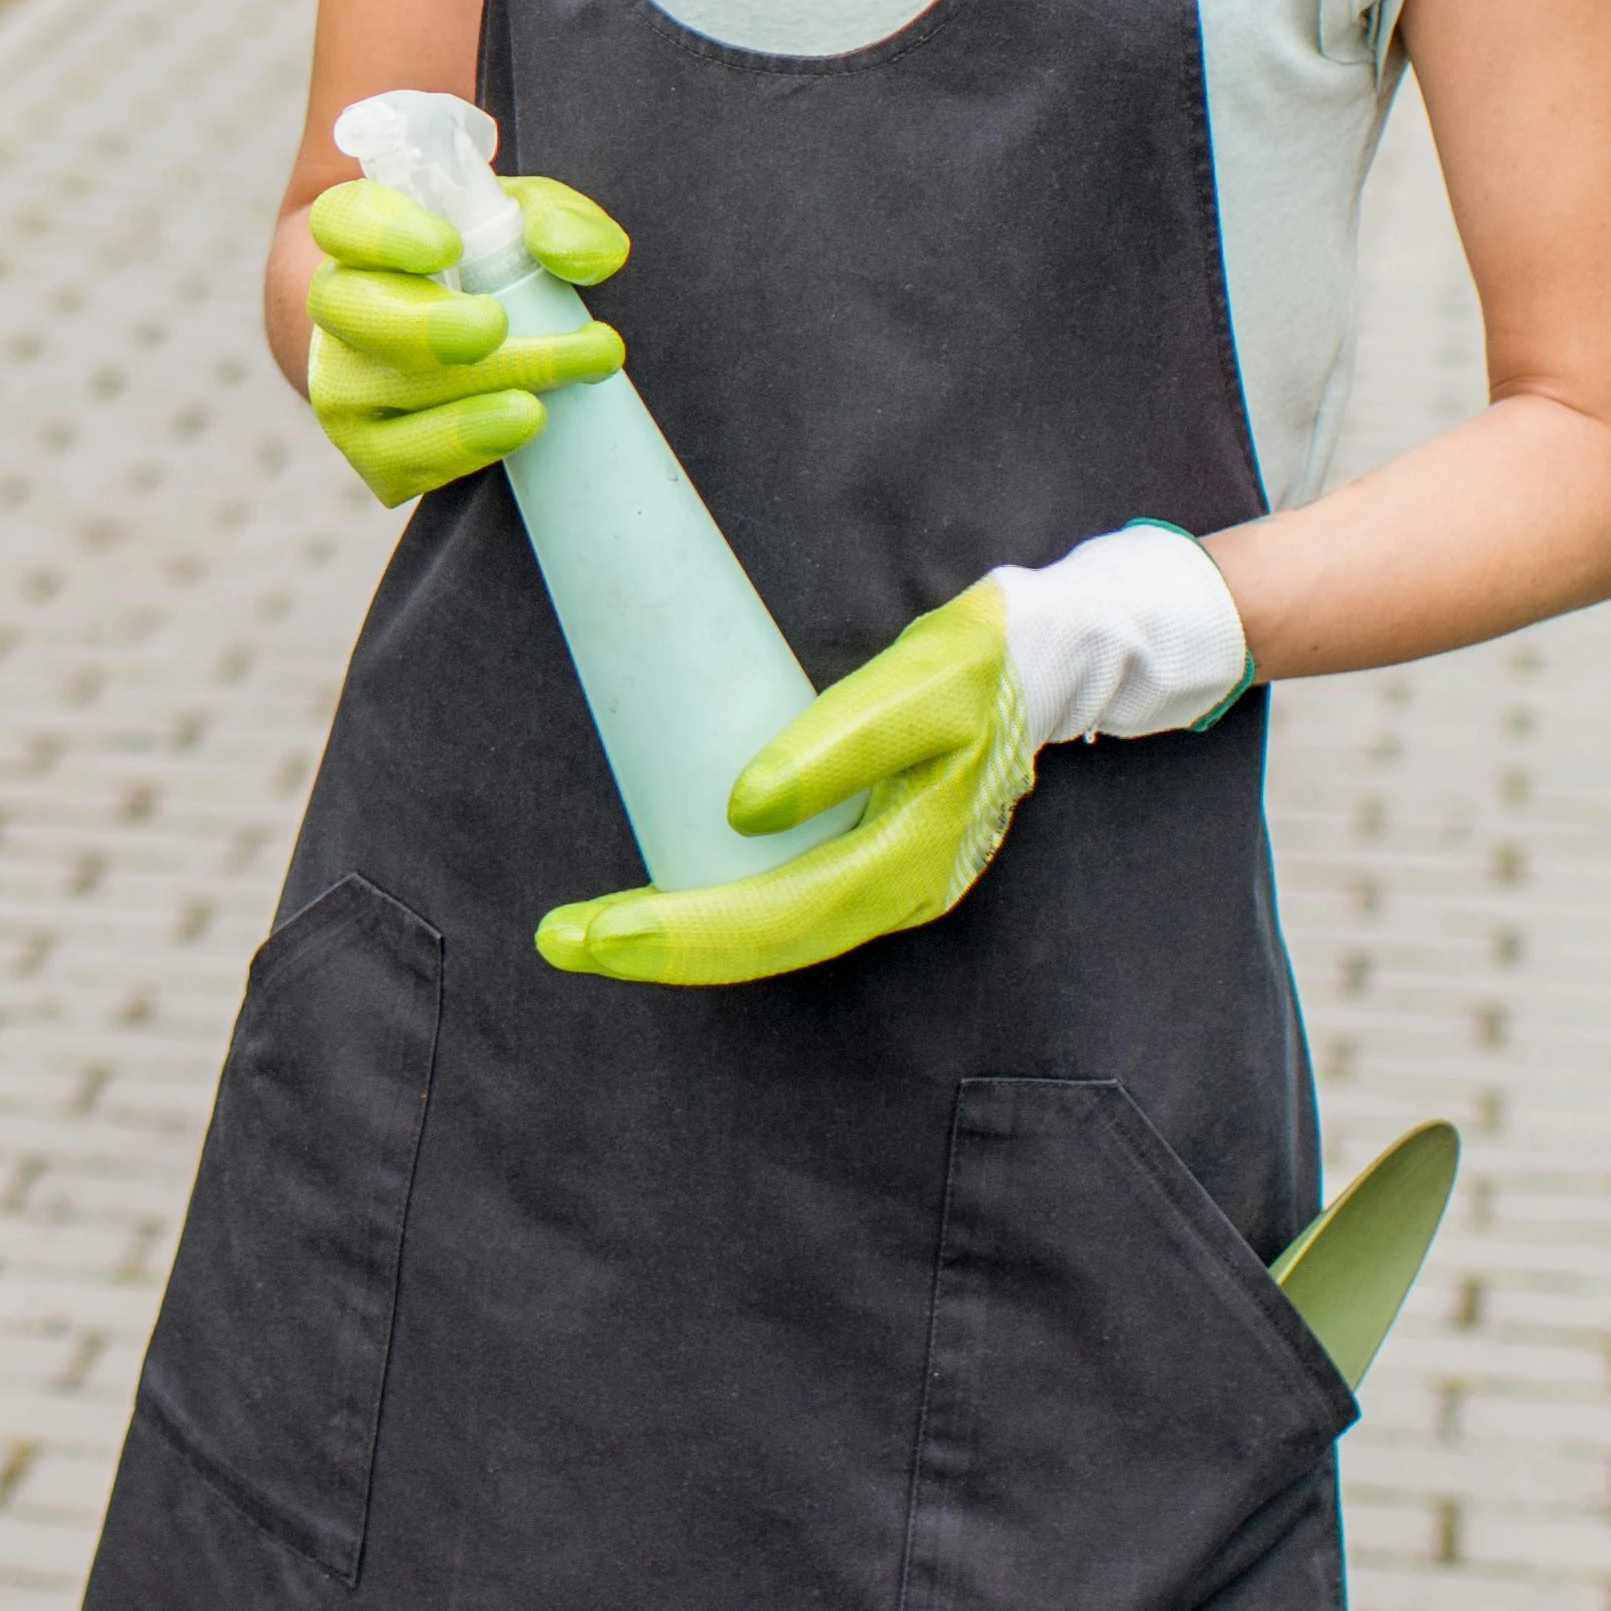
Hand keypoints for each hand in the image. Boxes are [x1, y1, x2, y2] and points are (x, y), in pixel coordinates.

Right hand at [298, 164, 628, 505]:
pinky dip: (454, 453)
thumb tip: (565, 254)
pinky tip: (511, 434)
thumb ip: (557, 219)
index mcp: (363, 233)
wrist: (460, 345)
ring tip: (531, 409)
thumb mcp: (527, 223)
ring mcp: (342, 379)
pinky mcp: (367, 445)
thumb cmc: (490, 266)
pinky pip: (393, 462)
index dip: (387, 233)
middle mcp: (340, 304)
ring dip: (453, 406)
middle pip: (351, 310)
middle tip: (493, 327)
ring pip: (370, 396)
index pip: (345, 219)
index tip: (449, 247)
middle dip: (422, 325)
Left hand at [530, 524, 1249, 986]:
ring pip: (772, 941)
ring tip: (586, 931)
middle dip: (656, 951)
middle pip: (763, 948)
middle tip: (557, 937)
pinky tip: (661, 907)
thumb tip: (744, 807)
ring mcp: (892, 887)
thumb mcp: (917, 683)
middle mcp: (901, 892)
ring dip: (679, 942)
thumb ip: (836, 743)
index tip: (594, 927)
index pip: (775, 917)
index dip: (680, 931)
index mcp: (909, 860)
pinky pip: (785, 910)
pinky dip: (717, 919)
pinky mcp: (876, 864)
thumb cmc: (983, 662)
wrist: (1054, 659)